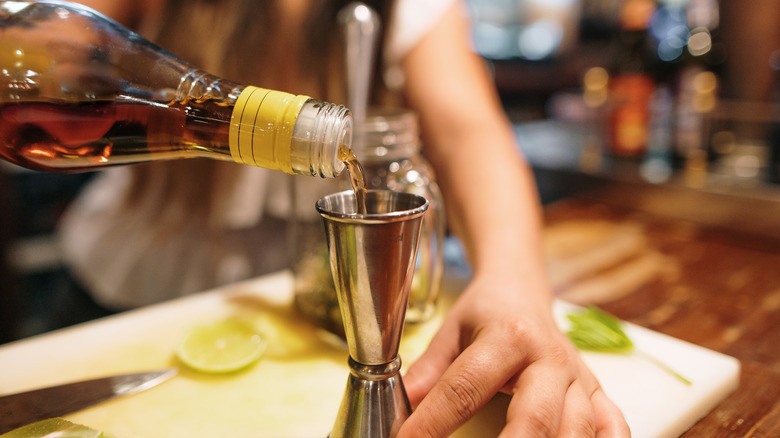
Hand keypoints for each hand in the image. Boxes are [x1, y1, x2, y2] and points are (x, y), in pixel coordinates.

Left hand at [397, 272, 630, 436]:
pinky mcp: (597, 391)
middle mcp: (549, 358)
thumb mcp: (449, 332)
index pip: (464, 387)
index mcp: (506, 336)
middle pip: (534, 417)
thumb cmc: (485, 312)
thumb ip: (426, 373)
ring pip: (579, 429)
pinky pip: (613, 425)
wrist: (522, 288)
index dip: (432, 422)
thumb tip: (397, 409)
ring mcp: (579, 377)